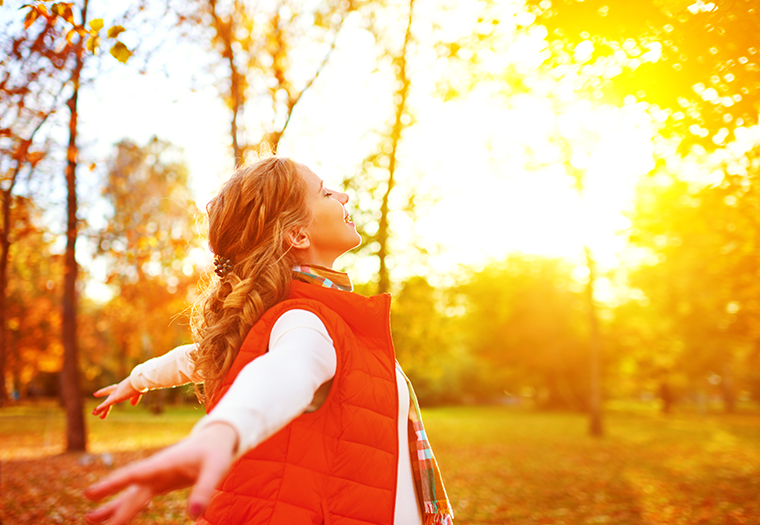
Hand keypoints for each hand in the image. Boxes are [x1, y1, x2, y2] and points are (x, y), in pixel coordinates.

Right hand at [84, 422, 237, 524]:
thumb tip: (193, 515)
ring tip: (91, 519)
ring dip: (113, 507)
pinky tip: (114, 517)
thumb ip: (205, 490)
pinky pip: (139, 497)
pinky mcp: (160, 482)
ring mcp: (156, 477)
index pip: (135, 474)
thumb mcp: (215, 470)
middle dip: (111, 504)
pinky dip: (126, 507)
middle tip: (88, 517)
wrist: (216, 440)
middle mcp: (155, 470)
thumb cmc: (216, 453)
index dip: (113, 484)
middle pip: (130, 490)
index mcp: (164, 463)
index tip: (91, 493)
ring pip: (130, 494)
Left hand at [92, 378, 142, 418]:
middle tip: (94, 401)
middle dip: (102, 400)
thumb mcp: (138, 392)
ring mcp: (115, 394)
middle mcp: (117, 390)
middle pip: (108, 397)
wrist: (138, 381)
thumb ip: (135, 398)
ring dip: (100, 409)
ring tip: (93, 413)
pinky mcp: (115, 398)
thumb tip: (132, 404)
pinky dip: (100, 408)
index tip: (95, 394)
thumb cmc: (140, 384)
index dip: (103, 392)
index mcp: (122, 387)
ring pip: (106, 403)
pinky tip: (95, 411)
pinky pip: (106, 404)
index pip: (111, 389)